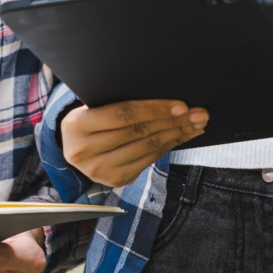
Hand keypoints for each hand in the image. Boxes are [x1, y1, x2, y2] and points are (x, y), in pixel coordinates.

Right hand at [61, 98, 206, 188]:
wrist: (73, 145)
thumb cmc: (90, 115)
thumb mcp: (93, 104)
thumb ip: (119, 100)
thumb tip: (164, 93)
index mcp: (77, 125)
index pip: (123, 115)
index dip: (154, 109)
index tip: (182, 105)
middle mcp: (85, 151)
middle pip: (138, 133)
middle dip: (174, 122)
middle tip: (199, 114)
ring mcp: (100, 170)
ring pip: (147, 149)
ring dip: (177, 135)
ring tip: (197, 124)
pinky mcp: (115, 179)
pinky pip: (149, 161)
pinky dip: (169, 146)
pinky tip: (183, 136)